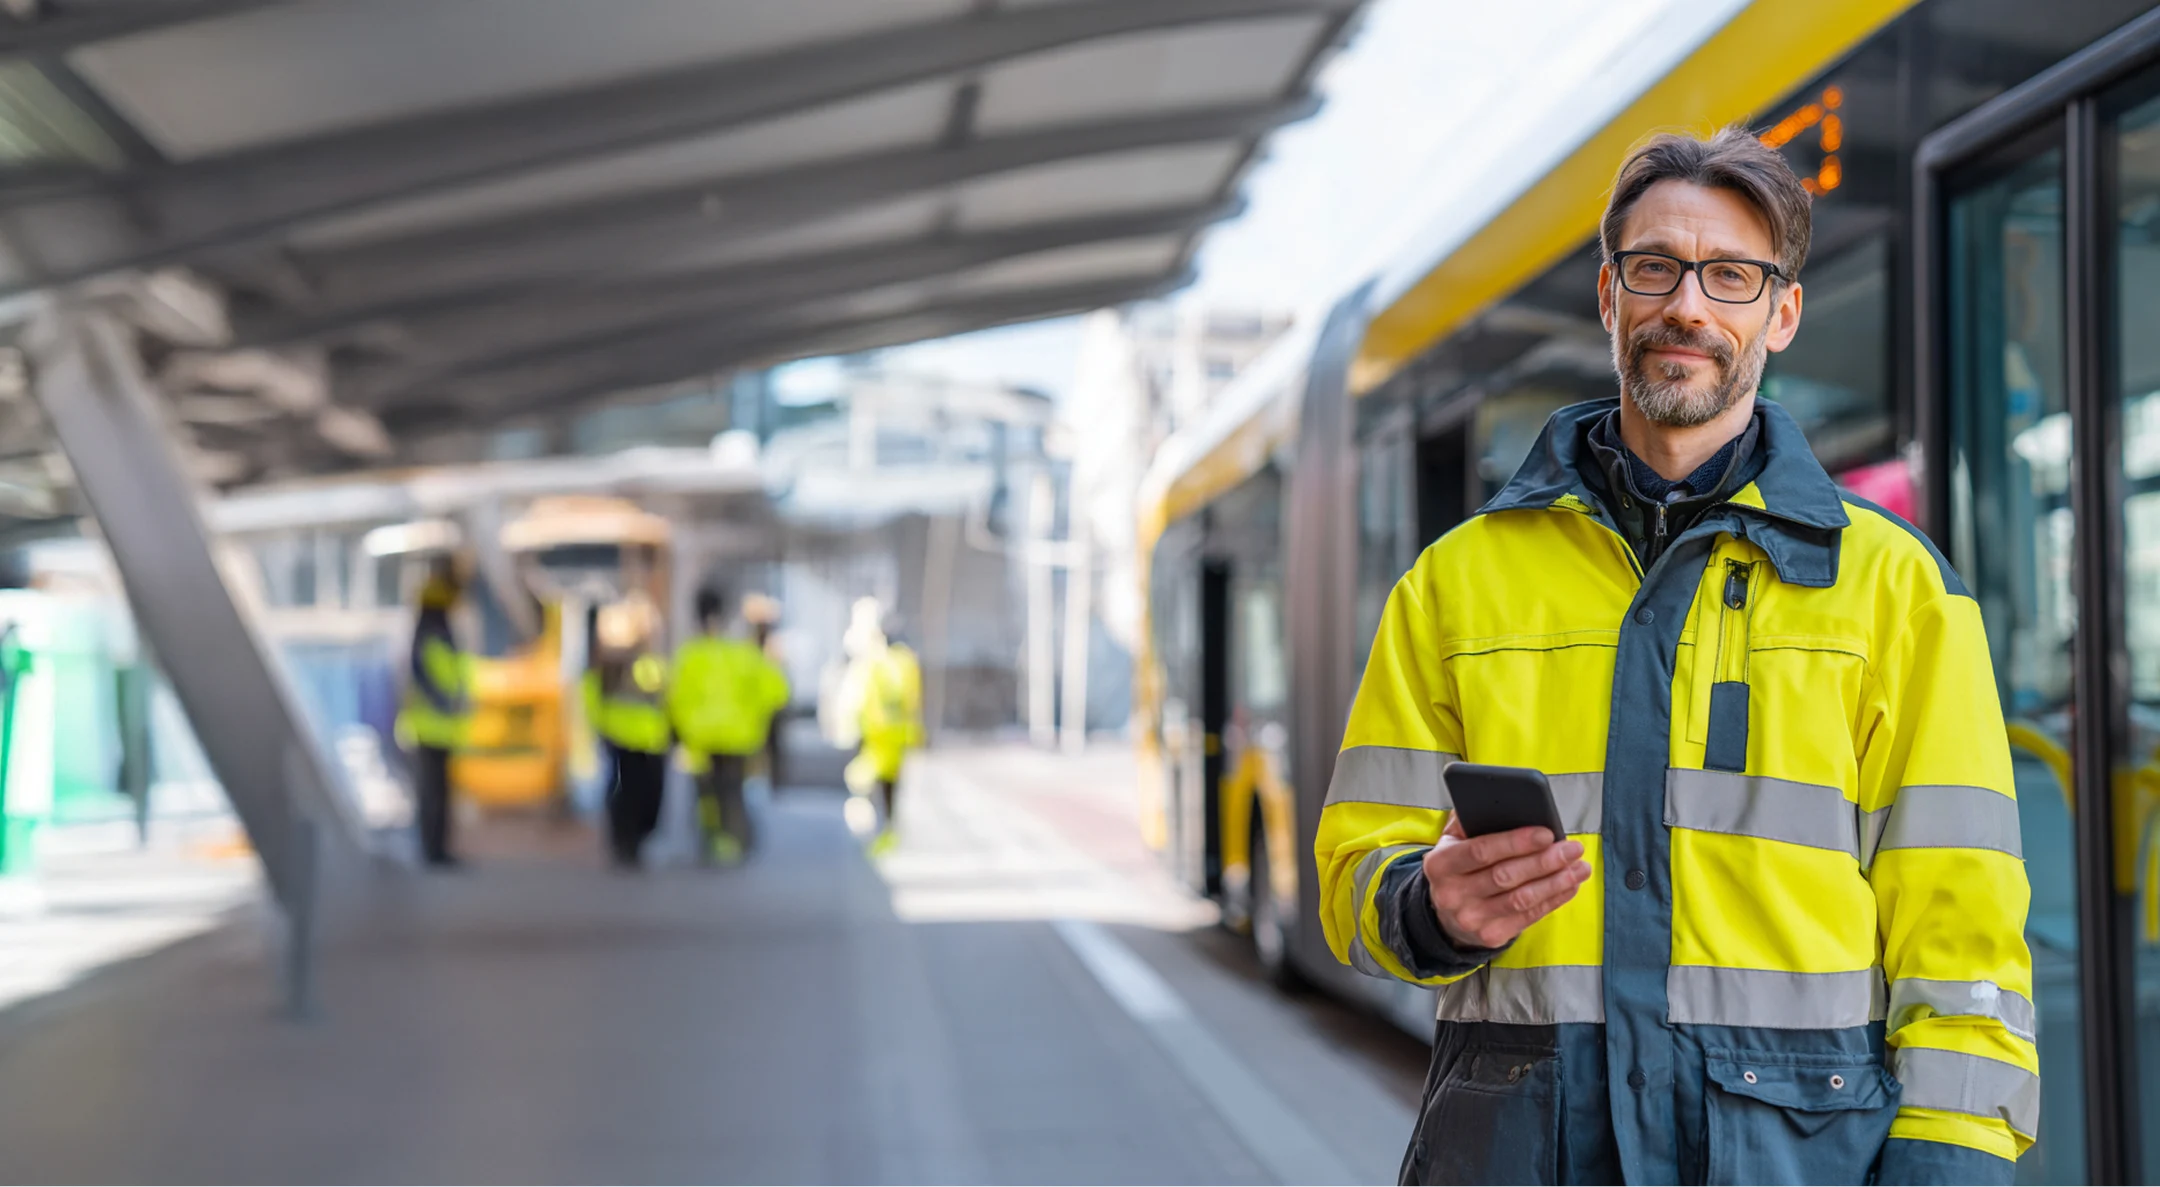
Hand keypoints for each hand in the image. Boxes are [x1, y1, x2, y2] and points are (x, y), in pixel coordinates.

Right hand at [1422, 817, 1591, 949]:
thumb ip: (1472, 821)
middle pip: (1505, 876)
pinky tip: (1570, 885)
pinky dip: (1554, 899)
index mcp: (1440, 864)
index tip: (1547, 833)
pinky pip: (1529, 916)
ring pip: (1521, 899)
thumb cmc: (1459, 867)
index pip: (1481, 851)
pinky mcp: (1491, 936)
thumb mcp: (1453, 842)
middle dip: (1544, 861)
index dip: (1516, 842)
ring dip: (1555, 882)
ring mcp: (1471, 918)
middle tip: (1572, 848)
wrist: (1448, 915)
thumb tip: (1506, 803)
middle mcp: (1452, 894)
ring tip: (1579, 867)